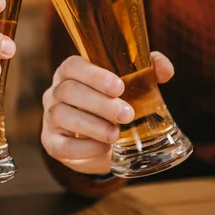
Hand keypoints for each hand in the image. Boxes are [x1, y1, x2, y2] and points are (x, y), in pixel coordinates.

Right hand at [41, 52, 174, 174]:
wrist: (100, 140)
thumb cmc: (113, 103)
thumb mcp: (132, 84)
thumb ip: (149, 70)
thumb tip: (165, 71)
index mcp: (71, 72)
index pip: (73, 66)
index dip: (94, 75)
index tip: (119, 87)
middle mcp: (55, 91)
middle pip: (69, 91)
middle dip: (99, 103)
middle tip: (127, 114)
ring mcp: (50, 117)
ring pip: (62, 115)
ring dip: (91, 126)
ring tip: (116, 134)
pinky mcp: (51, 142)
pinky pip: (60, 145)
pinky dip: (83, 148)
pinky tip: (104, 148)